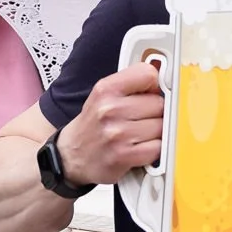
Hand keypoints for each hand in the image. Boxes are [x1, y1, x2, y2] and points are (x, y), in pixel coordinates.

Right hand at [57, 62, 165, 184]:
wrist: (69, 157)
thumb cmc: (91, 126)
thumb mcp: (102, 96)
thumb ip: (130, 84)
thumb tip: (162, 82)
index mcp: (105, 89)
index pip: (148, 74)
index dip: (153, 85)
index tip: (149, 93)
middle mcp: (110, 109)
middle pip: (159, 103)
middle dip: (155, 112)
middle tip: (140, 119)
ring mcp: (118, 134)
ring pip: (161, 126)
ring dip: (155, 132)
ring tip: (138, 134)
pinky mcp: (124, 156)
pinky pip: (158, 148)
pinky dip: (153, 149)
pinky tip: (139, 148)